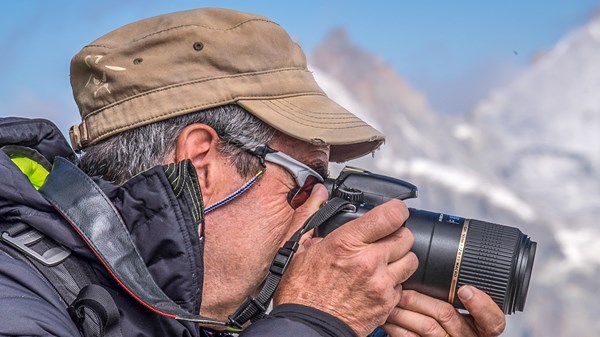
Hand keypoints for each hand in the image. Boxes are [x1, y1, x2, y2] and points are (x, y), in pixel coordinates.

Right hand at [275, 185, 418, 336]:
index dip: (396, 210)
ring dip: (400, 258)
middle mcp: (369, 262)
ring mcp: (381, 284)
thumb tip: (318, 193)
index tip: (393, 211)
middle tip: (383, 239)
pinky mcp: (387, 303)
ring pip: (411, 261)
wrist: (307, 327)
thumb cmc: (301, 291)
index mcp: (347, 243)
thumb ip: (310, 214)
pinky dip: (394, 282)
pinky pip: (403, 285)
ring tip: (383, 261)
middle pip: (406, 236)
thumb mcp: (298, 247)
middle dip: (397, 234)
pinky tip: (377, 282)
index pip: (391, 215)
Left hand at [383, 286, 505, 336]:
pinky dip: (397, 328)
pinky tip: (389, 319)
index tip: (466, 289)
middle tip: (403, 289)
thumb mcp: (463, 308)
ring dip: (404, 311)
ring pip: (427, 327)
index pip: (492, 321)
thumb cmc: (449, 324)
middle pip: (447, 314)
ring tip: (392, 299)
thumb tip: (442, 260)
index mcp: (481, 327)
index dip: (481, 305)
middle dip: (420, 299)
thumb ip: (461, 292)